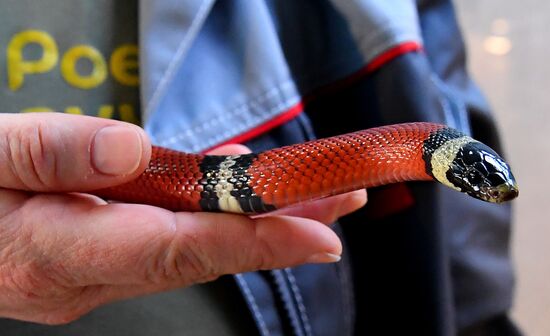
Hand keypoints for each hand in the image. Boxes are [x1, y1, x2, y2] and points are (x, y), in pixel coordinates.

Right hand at [0, 113, 366, 323]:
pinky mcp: (98, 258)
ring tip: (312, 193)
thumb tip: (132, 149)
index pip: (180, 247)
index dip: (256, 241)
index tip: (320, 236)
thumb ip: (52, 152)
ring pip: (194, 245)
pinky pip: (168, 236)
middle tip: (342, 200)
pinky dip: (212, 212)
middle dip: (280, 228)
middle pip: (204, 250)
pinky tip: (239, 187)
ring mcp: (95, 272)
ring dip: (256, 220)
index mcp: (58, 249)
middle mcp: (88, 275)